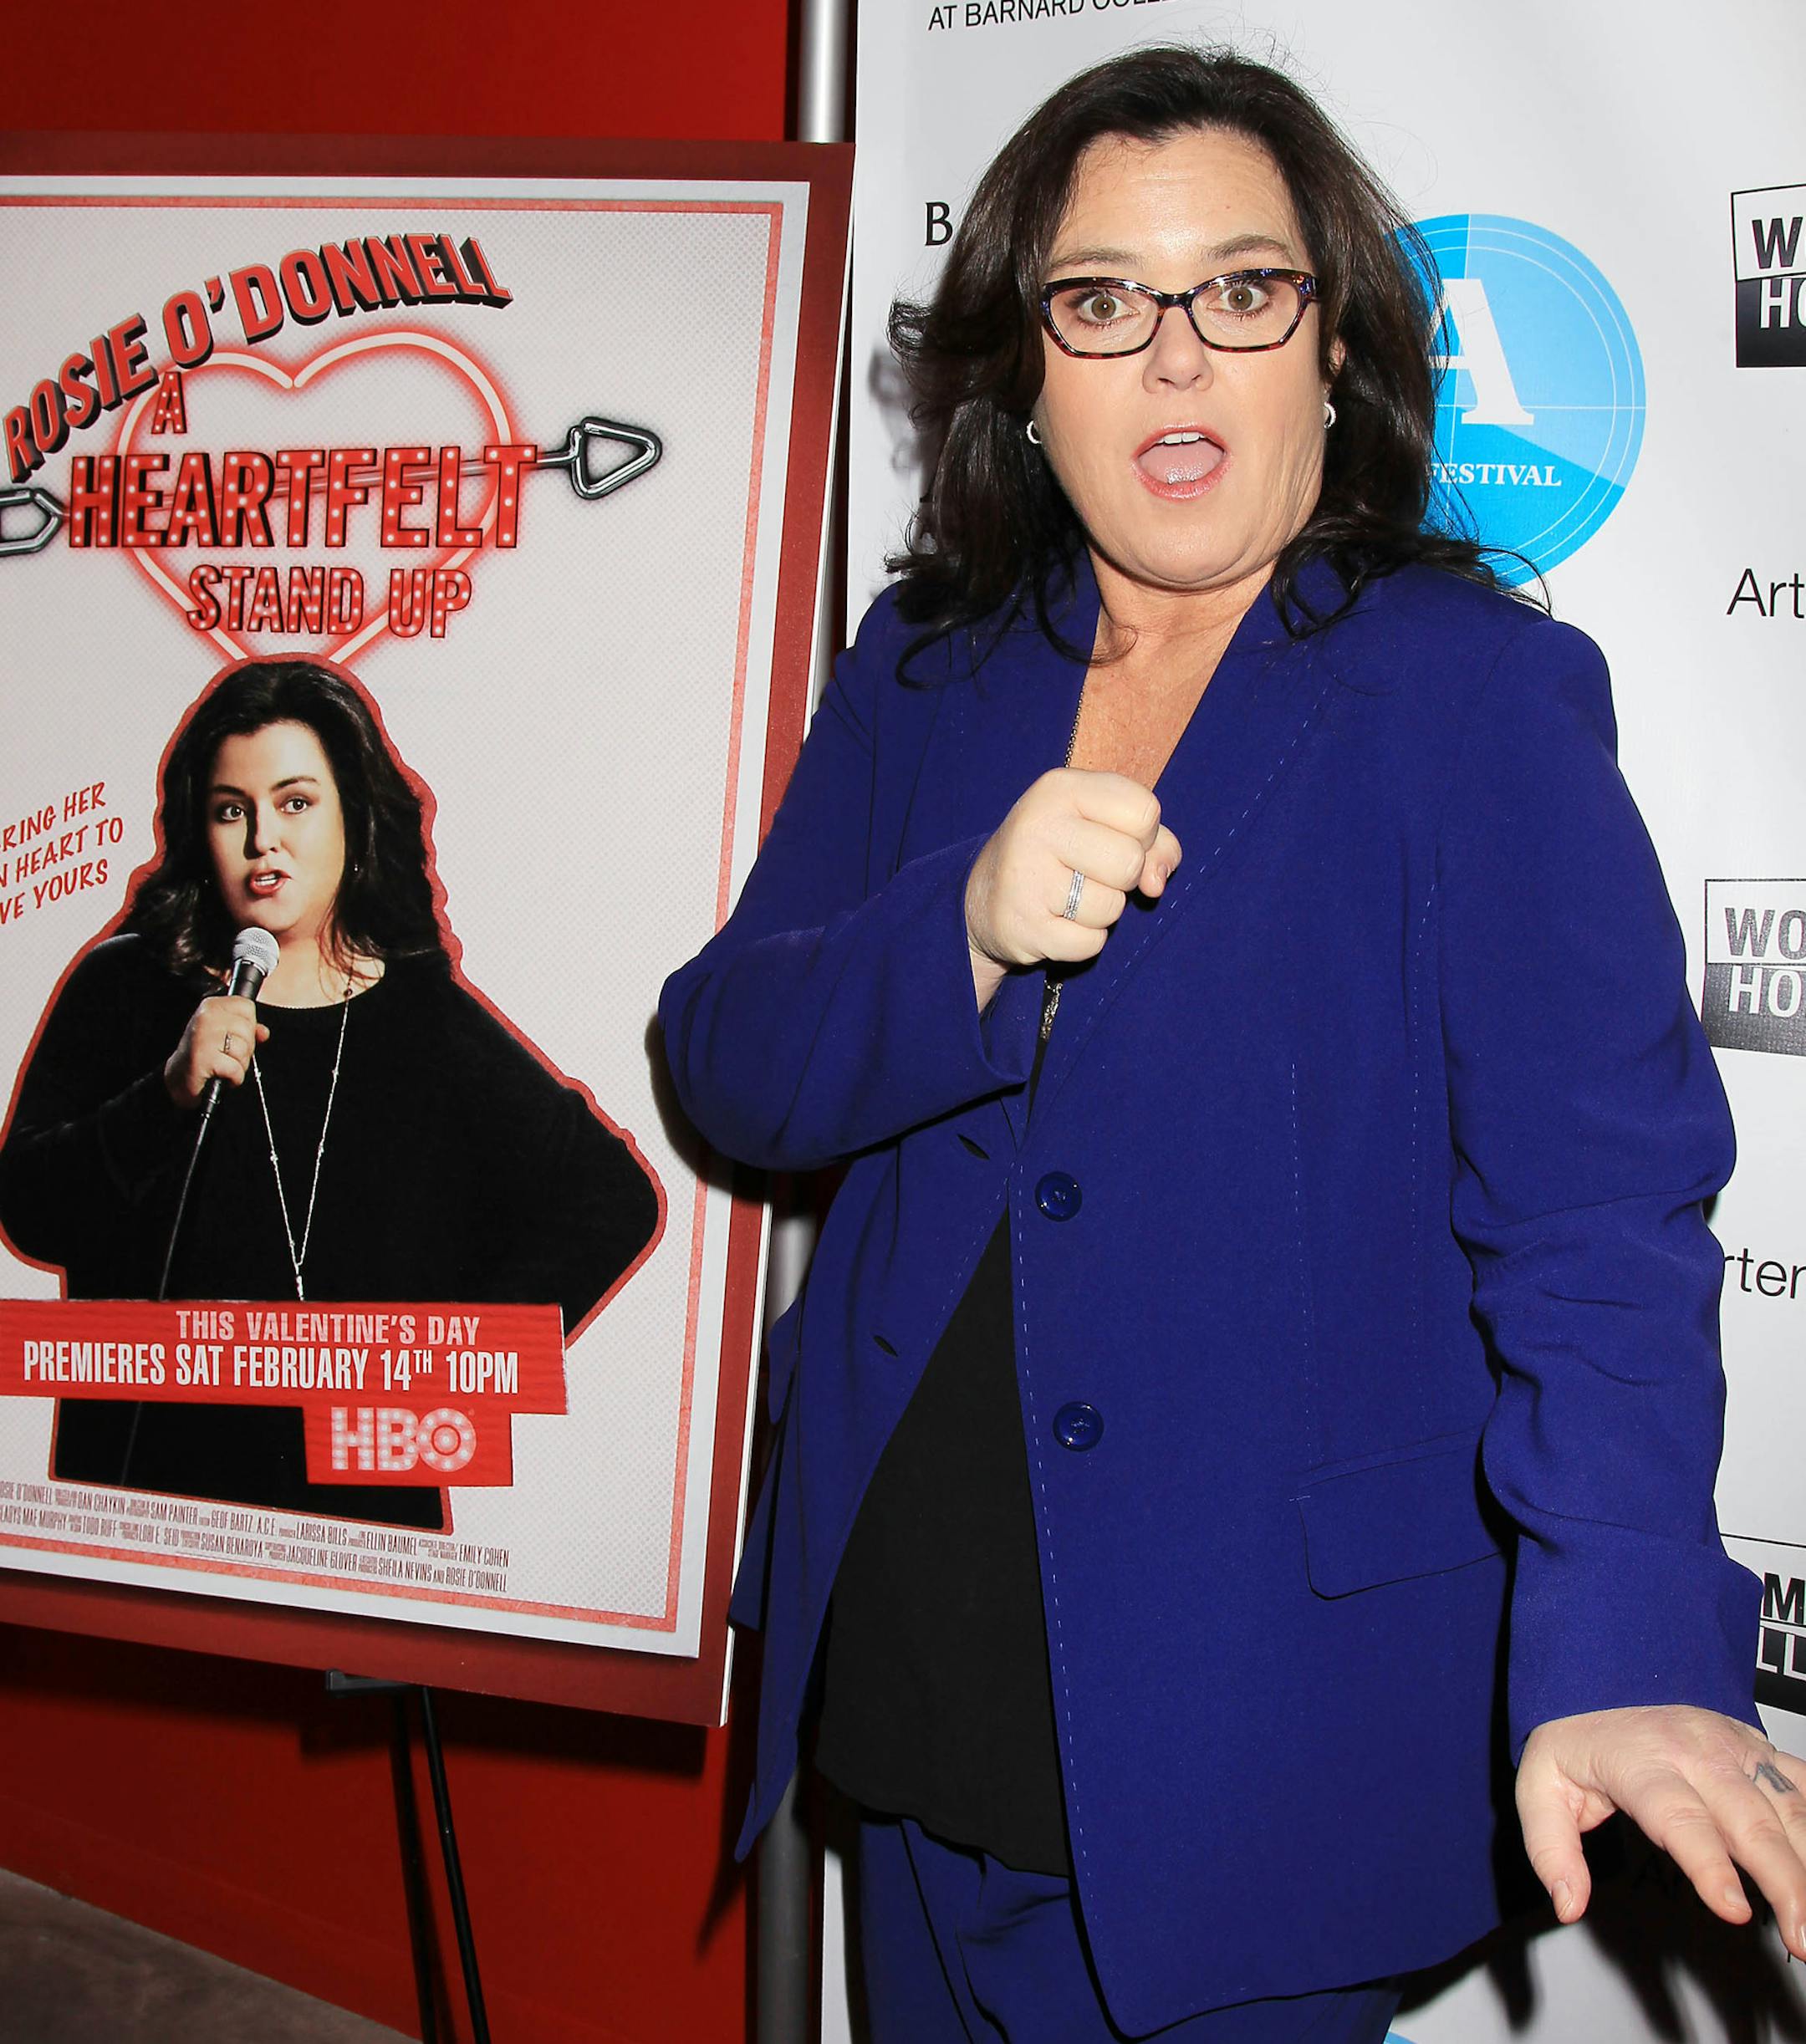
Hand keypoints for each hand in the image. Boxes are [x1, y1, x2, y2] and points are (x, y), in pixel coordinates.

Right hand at [164, 994, 267, 1109]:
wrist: (178, 1078)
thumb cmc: (203, 1054)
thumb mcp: (224, 1034)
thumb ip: (246, 1029)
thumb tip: (263, 1032)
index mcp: (212, 1006)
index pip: (247, 1007)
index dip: (247, 1026)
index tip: (232, 1037)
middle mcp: (206, 1017)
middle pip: (248, 1030)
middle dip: (244, 1048)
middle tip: (225, 1054)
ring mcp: (204, 1037)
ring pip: (244, 1050)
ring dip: (238, 1064)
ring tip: (222, 1064)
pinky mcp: (204, 1058)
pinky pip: (236, 1068)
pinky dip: (233, 1077)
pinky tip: (220, 1075)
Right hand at [964, 769, 1181, 1009]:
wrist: (984, 899)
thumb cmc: (1058, 855)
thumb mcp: (1100, 825)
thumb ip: (1152, 841)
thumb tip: (1156, 883)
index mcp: (1061, 788)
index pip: (1144, 811)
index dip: (1144, 836)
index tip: (1113, 840)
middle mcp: (1039, 825)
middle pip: (1131, 861)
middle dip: (1122, 878)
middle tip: (1087, 874)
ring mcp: (1027, 876)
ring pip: (1112, 907)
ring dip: (1101, 912)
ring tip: (1068, 898)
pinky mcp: (1023, 926)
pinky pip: (1091, 943)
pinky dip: (1082, 941)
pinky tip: (1056, 923)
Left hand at [1517, 1704, 1805, 1956]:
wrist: (1603, 1676)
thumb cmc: (1577, 1741)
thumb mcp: (1539, 1788)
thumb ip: (1550, 1850)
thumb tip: (1569, 1904)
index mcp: (1641, 1761)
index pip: (1679, 1817)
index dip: (1708, 1865)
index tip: (1733, 1910)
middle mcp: (1697, 1751)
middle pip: (1750, 1820)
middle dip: (1785, 1882)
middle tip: (1802, 1940)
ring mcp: (1736, 1747)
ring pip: (1792, 1805)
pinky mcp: (1762, 1750)